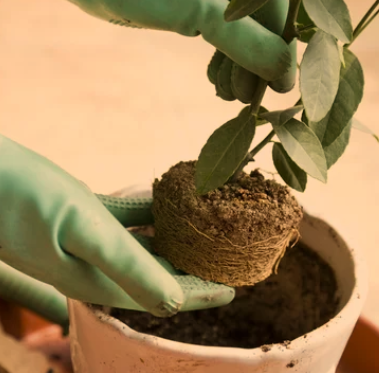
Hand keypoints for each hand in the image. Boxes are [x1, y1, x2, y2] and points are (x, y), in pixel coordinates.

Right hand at [0, 134, 234, 316]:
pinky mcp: (80, 218)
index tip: (232, 287)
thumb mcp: (85, 231)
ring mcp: (86, 242)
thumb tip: (174, 303)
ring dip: (173, 245)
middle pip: (156, 275)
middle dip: (191, 273)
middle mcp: (94, 267)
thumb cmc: (23, 196)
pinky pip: (126, 222)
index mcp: (97, 279)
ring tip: (204, 238)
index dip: (198, 294)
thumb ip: (129, 267)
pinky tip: (167, 203)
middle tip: (225, 263)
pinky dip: (148, 216)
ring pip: (143, 249)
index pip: (160, 296)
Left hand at [62, 0, 295, 90]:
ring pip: (246, 36)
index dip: (283, 55)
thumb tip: (286, 78)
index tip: (279, 92)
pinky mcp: (201, 6)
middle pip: (265, 29)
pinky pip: (226, 37)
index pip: (280, 17)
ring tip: (223, 93)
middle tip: (240, 99)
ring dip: (239, 69)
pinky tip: (215, 79)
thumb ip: (247, 41)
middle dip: (256, 67)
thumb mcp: (199, 13)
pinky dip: (225, 61)